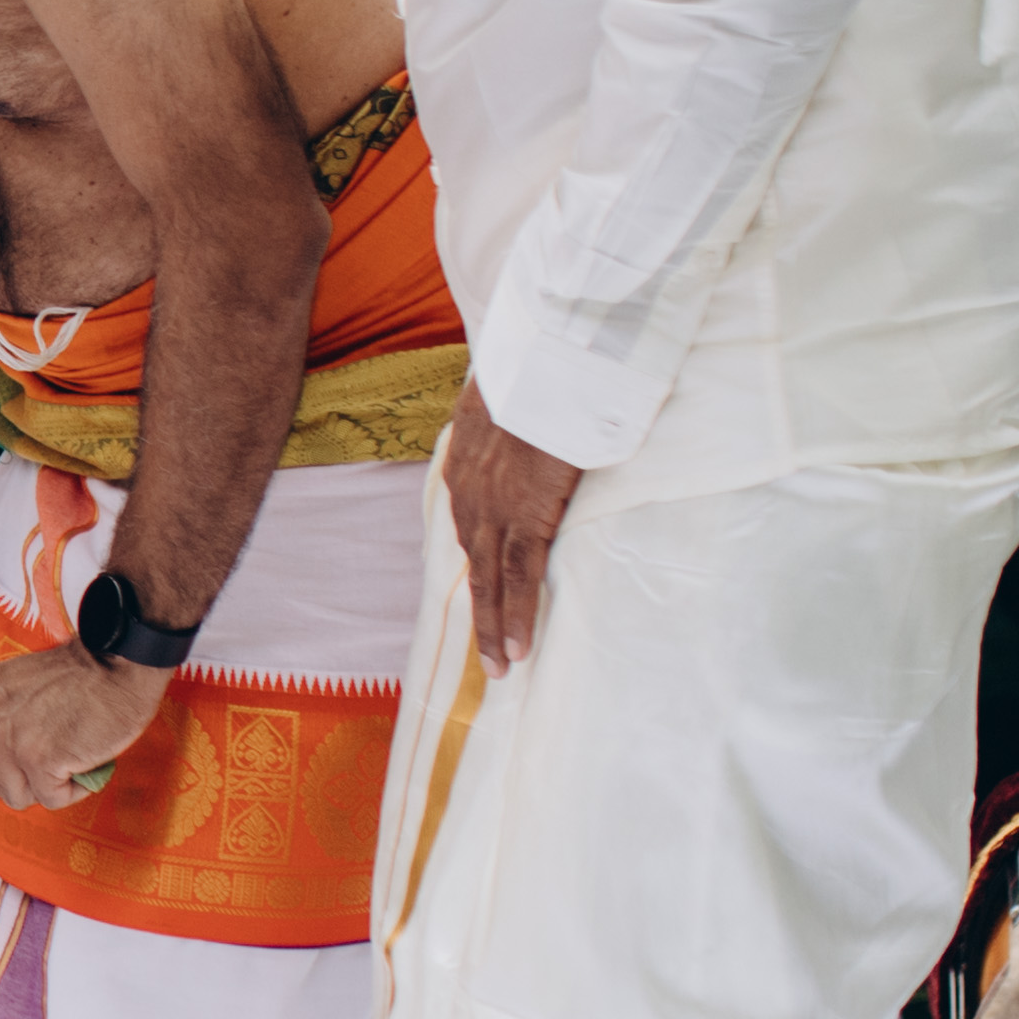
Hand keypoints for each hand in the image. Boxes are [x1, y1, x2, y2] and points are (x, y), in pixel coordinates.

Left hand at [0, 643, 169, 810]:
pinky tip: (83, 761)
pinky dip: (72, 789)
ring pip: (14, 796)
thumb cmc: (75, 677)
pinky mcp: (39, 759)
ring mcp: (7, 739)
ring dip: (45, 785)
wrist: (118, 664)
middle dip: (10, 781)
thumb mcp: (10, 683)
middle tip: (41, 761)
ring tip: (66, 754)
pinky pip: (50, 800)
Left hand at [439, 382, 579, 670]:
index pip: (470, 522)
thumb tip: (533, 411)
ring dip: (495, 627)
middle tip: (486, 654)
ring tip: (502, 666)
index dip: (478, 559)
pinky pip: (520, 576)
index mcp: (469, 460)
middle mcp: (472, 489)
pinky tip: (517, 649)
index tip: (483, 587)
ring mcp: (496, 505)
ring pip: (492, 579)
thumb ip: (519, 413)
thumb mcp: (516, 390)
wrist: (548, 352)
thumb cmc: (543, 363)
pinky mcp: (527, 513)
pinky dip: (517, 616)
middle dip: (481, 608)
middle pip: (476, 562)